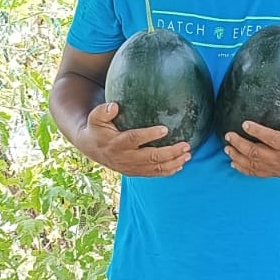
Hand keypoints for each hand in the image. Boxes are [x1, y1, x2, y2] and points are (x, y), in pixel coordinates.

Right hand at [76, 102, 191, 176]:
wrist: (92, 149)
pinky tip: (180, 165)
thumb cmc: (97, 129)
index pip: (134, 139)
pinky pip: (153, 174)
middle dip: (170, 153)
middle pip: (150, 157)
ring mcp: (131, 167)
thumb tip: (114, 105)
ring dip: (173, 163)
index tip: (165, 129)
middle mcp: (125, 158)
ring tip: (187, 155)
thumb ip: (103, 111)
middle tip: (186, 145)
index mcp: (116, 143)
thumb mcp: (95, 118)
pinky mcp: (135, 172)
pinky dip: (168, 172)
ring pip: (155, 169)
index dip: (149, 135)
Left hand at [223, 110, 279, 177]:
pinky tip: (233, 163)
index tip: (244, 124)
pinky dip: (244, 169)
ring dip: (238, 157)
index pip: (272, 139)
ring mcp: (279, 168)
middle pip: (257, 153)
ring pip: (254, 165)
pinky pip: (257, 173)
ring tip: (227, 148)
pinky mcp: (277, 173)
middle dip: (240, 145)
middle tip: (228, 135)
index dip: (258, 132)